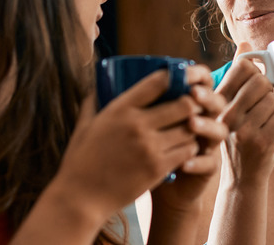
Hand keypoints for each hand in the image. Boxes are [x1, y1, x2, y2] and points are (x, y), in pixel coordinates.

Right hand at [52, 68, 205, 222]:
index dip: (174, 76)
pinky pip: (187, 151)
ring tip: (190, 127)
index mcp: (120, 109)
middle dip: (192, 102)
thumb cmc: (80, 160)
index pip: (158, 82)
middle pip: (184, 104)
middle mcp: (138, 125)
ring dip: (193, 126)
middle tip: (192, 105)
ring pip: (190, 128)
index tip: (179, 78)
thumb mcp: (84, 124)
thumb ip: (93, 101)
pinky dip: (190, 147)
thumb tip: (99, 84)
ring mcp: (150, 147)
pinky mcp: (158, 168)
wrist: (81, 198)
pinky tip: (185, 146)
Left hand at [150, 65, 228, 214]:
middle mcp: (203, 120)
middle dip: (206, 97)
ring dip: (206, 126)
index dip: (199, 76)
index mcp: (189, 103)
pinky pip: (209, 163)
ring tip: (191, 124)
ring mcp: (208, 143)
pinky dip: (197, 162)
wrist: (145, 180)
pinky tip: (184, 163)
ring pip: (219, 130)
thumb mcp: (139, 120)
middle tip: (193, 94)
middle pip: (216, 103)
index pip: (203, 83)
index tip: (188, 72)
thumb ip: (139, 101)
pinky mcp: (207, 167)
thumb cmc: (138, 145)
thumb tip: (116, 75)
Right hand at [217, 44, 273, 187]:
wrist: (242, 177)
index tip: (254, 84)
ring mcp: (242, 129)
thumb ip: (235, 74)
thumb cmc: (238, 134)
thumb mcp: (228, 105)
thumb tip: (244, 44)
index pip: (241, 67)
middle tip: (264, 102)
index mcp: (217, 100)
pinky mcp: (259, 141)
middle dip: (269, 89)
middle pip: (261, 80)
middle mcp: (225, 113)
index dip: (255, 72)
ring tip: (267, 118)